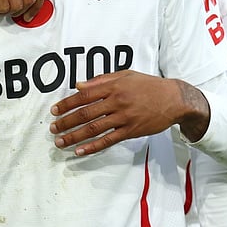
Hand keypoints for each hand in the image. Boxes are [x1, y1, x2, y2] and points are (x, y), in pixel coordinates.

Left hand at [49, 70, 206, 155]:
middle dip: (66, 122)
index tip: (54, 110)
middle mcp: (116, 101)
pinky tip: (80, 151)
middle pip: (85, 113)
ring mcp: (124, 117)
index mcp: (113, 86)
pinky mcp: (131, 131)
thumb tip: (79, 85)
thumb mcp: (125, 75)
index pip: (83, 95)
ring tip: (60, 141)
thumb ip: (101, 80)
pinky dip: (93, 146)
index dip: (66, 104)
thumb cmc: (148, 85)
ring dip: (74, 136)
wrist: (174, 99)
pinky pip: (109, 140)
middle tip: (53, 128)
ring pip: (94, 129)